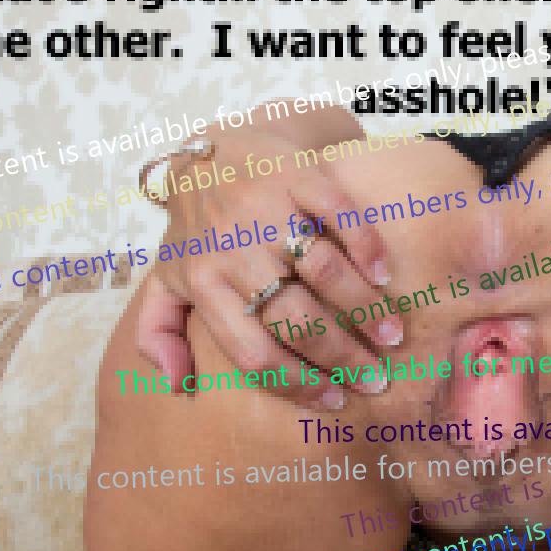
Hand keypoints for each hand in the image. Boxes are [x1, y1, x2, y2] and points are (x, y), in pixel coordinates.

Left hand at [136, 105, 399, 409]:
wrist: (210, 151)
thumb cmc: (196, 230)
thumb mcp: (165, 281)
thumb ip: (160, 335)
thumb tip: (179, 385)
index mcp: (205, 284)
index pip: (253, 352)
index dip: (297, 383)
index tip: (333, 399)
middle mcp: (235, 250)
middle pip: (297, 319)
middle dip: (342, 356)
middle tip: (374, 377)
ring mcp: (268, 210)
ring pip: (324, 270)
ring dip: (364, 309)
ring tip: (391, 336)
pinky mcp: (298, 175)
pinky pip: (339, 212)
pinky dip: (366, 245)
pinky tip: (384, 275)